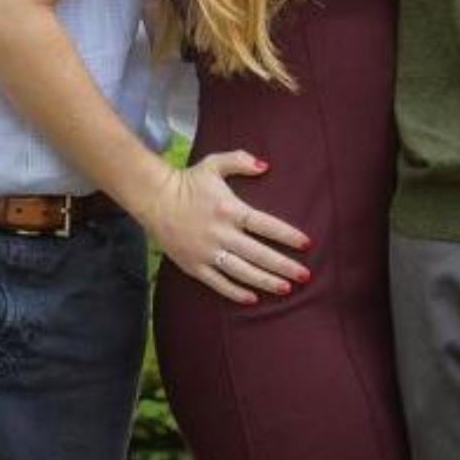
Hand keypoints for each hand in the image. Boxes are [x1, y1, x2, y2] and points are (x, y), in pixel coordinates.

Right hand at [142, 151, 310, 304]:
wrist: (153, 198)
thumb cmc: (188, 181)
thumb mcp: (214, 164)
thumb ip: (241, 160)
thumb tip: (265, 165)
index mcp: (229, 209)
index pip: (265, 224)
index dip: (287, 235)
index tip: (306, 244)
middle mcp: (220, 233)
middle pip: (258, 254)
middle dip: (283, 266)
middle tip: (304, 276)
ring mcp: (206, 252)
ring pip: (241, 272)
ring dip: (265, 282)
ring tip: (285, 289)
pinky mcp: (193, 265)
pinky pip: (217, 283)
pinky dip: (235, 292)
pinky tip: (253, 298)